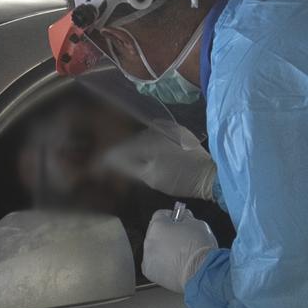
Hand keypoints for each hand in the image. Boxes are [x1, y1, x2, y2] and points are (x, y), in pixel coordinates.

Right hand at [102, 127, 216, 199]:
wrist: (209, 176)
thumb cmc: (180, 179)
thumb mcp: (151, 177)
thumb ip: (129, 166)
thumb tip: (110, 160)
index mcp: (150, 138)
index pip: (123, 147)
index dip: (110, 157)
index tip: (98, 165)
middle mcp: (158, 128)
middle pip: (133, 140)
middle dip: (122, 150)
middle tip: (110, 163)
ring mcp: (170, 128)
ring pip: (145, 136)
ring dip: (135, 147)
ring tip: (126, 159)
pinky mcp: (179, 132)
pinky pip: (157, 135)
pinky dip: (149, 143)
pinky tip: (146, 153)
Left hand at [143, 208, 217, 292]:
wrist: (201, 272)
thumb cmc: (200, 248)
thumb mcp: (198, 224)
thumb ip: (187, 218)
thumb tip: (184, 217)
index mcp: (158, 225)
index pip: (161, 215)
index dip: (172, 217)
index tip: (178, 220)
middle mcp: (149, 240)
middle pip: (156, 232)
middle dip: (167, 234)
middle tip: (181, 239)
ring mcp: (148, 257)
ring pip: (155, 249)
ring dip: (164, 250)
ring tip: (180, 255)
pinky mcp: (149, 271)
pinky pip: (154, 263)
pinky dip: (162, 264)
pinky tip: (175, 265)